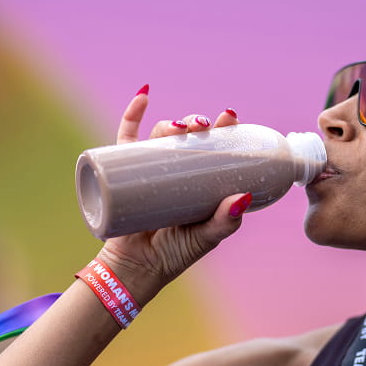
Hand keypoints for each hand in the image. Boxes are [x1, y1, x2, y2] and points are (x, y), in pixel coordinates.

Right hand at [97, 88, 247, 305]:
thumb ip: (225, 221)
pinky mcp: (123, 172)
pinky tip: (145, 95)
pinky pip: (126, 138)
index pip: (215, 150)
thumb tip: (242, 197)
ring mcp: (149, 171)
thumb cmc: (174, 255)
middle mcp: (177, 174)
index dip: (224, 131)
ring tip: (180, 127)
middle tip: (203, 124)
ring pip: (162, 136)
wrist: (135, 270)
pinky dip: (133, 114)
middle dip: (198, 124)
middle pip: (189, 139)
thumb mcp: (206, 237)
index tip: (230, 117)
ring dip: (172, 122)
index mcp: (200, 185)